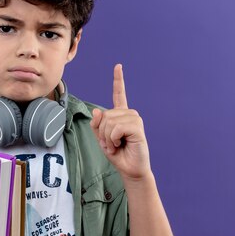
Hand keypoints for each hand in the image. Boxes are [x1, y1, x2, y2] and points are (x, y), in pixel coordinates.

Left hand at [90, 64, 151, 180]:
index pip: (119, 94)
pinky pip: (116, 128)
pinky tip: (119, 145)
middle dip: (101, 132)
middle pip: (104, 115)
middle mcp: (129, 114)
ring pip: (109, 121)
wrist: (130, 169)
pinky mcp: (137, 127)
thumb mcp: (102, 139)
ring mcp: (134, 119)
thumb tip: (97, 111)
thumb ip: (97, 125)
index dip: (118, 80)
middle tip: (110, 144)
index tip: (118, 66)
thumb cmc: (118, 154)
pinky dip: (113, 139)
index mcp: (121, 115)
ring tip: (115, 145)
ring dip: (107, 137)